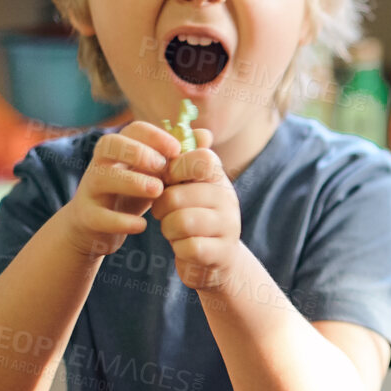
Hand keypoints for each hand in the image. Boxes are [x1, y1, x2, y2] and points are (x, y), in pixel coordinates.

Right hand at [60, 121, 180, 258]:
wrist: (99, 228)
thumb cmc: (132, 194)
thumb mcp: (156, 175)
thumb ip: (180, 157)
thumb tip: (205, 135)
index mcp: (119, 151)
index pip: (131, 130)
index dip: (154, 135)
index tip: (176, 149)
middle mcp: (100, 165)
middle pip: (108, 144)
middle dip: (137, 151)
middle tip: (162, 166)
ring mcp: (90, 190)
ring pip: (101, 177)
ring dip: (131, 181)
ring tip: (157, 190)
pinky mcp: (87, 217)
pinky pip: (98, 215)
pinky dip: (121, 220)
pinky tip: (142, 225)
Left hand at [150, 127, 242, 291]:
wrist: (215, 259)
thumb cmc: (194, 216)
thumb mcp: (191, 186)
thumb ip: (186, 161)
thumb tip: (199, 130)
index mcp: (218, 177)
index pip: (199, 158)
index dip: (174, 169)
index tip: (168, 182)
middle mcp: (228, 198)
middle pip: (176, 196)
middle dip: (162, 207)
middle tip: (166, 212)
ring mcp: (228, 226)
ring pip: (179, 222)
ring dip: (168, 229)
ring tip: (175, 230)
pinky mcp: (220, 253)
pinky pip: (187, 247)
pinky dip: (179, 249)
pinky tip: (185, 248)